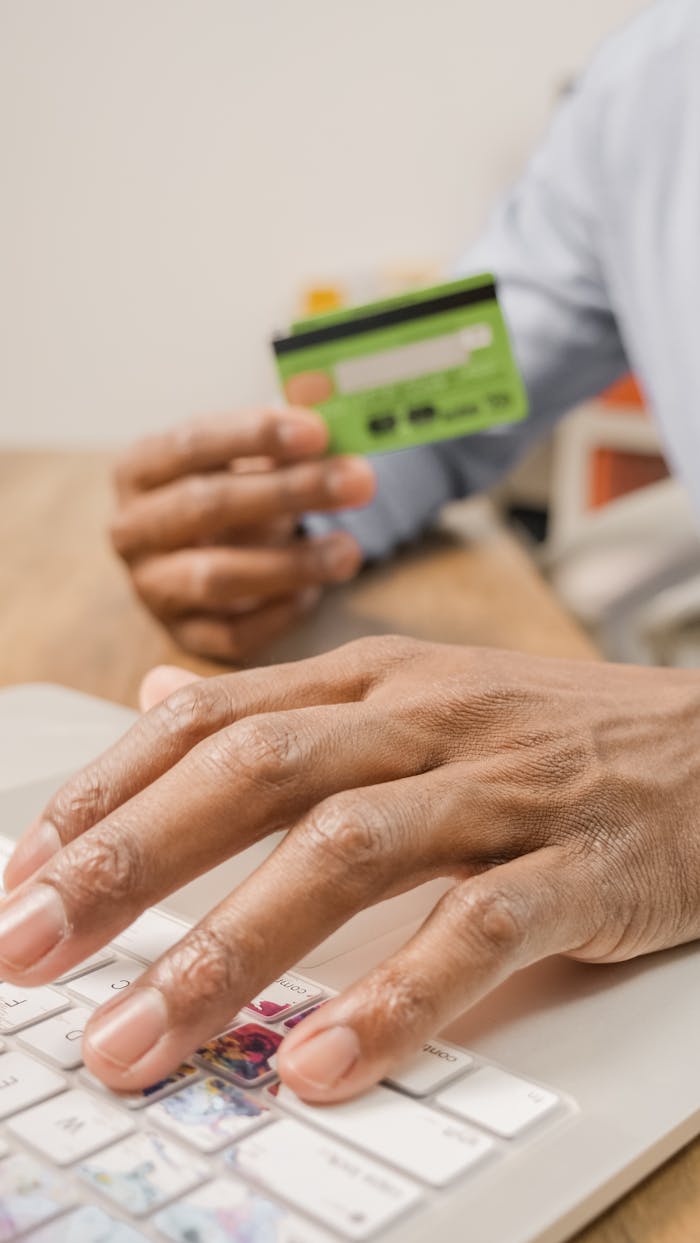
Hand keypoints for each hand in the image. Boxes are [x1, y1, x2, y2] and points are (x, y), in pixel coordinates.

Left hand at [4, 637, 699, 1103]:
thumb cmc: (549, 736)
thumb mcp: (412, 695)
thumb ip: (282, 707)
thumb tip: (151, 703)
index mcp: (376, 680)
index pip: (216, 718)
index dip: (110, 791)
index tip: (26, 873)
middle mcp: (427, 721)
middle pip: (257, 773)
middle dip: (129, 862)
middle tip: (26, 950)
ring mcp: (503, 790)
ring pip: (348, 852)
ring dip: (230, 951)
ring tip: (139, 1039)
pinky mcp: (581, 866)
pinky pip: (477, 930)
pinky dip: (395, 999)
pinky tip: (320, 1063)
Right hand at [110, 407, 375, 660]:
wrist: (211, 559)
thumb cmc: (237, 495)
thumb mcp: (251, 459)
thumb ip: (284, 437)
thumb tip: (329, 406)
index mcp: (140, 470)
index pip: (191, 444)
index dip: (255, 435)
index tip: (319, 432)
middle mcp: (132, 530)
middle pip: (207, 506)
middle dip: (287, 492)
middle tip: (357, 481)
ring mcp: (152, 588)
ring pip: (216, 577)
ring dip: (290, 562)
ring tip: (349, 549)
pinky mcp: (182, 637)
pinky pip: (232, 634)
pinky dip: (278, 613)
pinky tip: (315, 593)